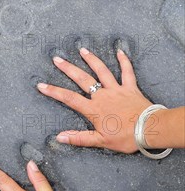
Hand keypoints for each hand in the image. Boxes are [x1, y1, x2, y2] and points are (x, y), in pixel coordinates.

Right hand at [37, 48, 151, 152]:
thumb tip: (59, 137)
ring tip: (82, 50)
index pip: (69, 98)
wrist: (149, 129)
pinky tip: (120, 51)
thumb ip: (79, 138)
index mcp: (93, 109)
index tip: (41, 85)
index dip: (53, 91)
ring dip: (91, 59)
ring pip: (102, 71)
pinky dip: (124, 61)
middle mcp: (102, 95)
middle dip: (68, 68)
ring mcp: (116, 89)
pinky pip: (127, 71)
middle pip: (82, 79)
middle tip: (57, 59)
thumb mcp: (100, 141)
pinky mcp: (130, 87)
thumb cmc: (125, 137)